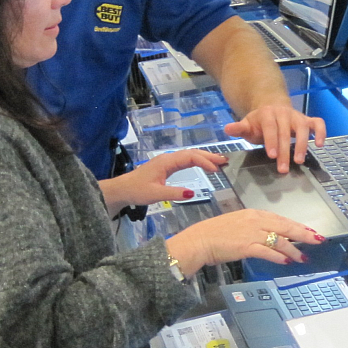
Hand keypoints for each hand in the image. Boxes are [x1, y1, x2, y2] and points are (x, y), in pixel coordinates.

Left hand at [99, 149, 226, 212]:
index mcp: (166, 161)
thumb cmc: (137, 191)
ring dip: (204, 157)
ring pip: (189, 155)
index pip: (189, 157)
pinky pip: (185, 160)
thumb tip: (192, 193)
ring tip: (219, 162)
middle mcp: (168, 158)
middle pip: (191, 153)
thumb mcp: (155, 194)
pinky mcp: (166, 166)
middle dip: (208, 156)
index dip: (204, 162)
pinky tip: (204, 165)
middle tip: (225, 160)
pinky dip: (197, 161)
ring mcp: (167, 161)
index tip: (216, 170)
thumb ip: (174, 193)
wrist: (122, 189)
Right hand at [165, 209, 325, 277]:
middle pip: (286, 227)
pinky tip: (286, 261)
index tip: (309, 231)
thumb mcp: (238, 223)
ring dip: (294, 251)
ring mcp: (252, 233)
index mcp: (254, 214)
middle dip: (304, 234)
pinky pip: (268, 251)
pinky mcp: (247, 246)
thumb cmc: (216, 233)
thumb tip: (270, 236)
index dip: (297, 226)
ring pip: (280, 241)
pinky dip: (279, 257)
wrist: (201, 239)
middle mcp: (256, 221)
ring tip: (302, 258)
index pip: (281, 219)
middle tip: (317, 240)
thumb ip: (255, 228)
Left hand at [224, 105, 325, 173]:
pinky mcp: (307, 119)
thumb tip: (227, 129)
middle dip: (285, 151)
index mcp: (267, 114)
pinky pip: (318, 123)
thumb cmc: (259, 122)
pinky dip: (321, 132)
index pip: (270, 128)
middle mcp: (284, 113)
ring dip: (303, 144)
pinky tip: (319, 145)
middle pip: (286, 132)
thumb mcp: (247, 125)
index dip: (271, 141)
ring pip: (303, 127)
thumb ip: (239, 128)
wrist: (271, 107)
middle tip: (283, 169)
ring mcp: (297, 116)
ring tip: (299, 160)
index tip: (272, 156)